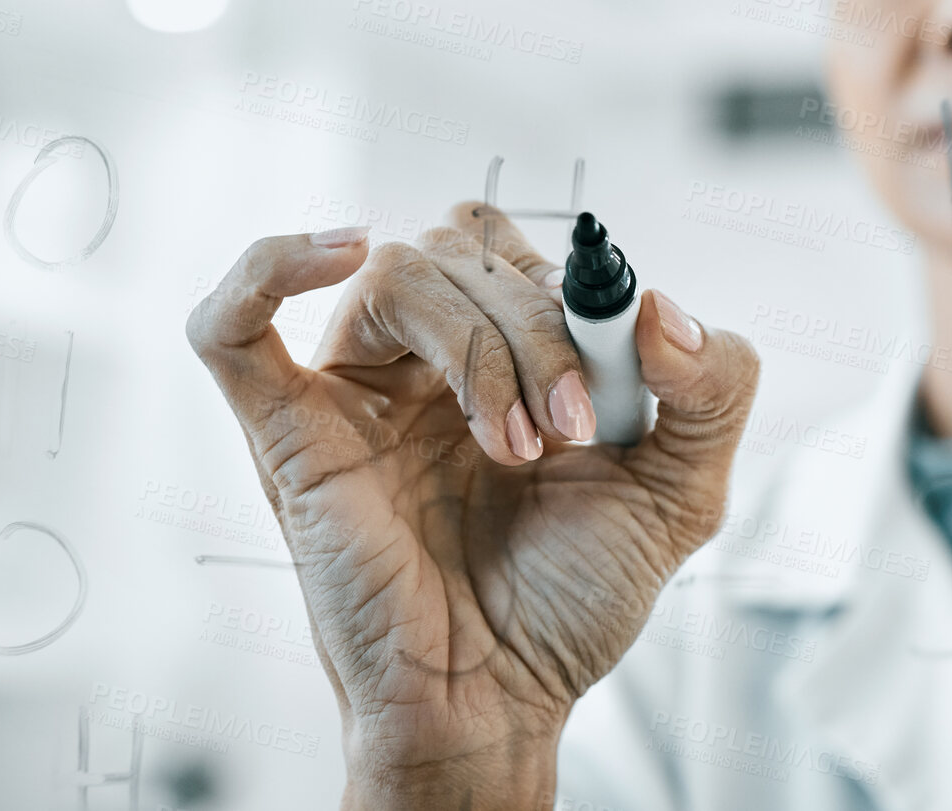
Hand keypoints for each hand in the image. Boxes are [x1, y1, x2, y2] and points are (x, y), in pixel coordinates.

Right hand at [185, 202, 759, 809]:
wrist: (502, 701)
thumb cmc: (573, 600)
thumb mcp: (684, 489)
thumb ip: (718, 384)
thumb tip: (658, 302)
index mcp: (504, 351)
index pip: (521, 250)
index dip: (574, 291)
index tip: (619, 377)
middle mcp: (423, 359)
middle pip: (462, 249)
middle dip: (537, 329)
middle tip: (572, 430)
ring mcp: (354, 392)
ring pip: (396, 274)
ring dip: (475, 346)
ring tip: (515, 446)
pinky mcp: (289, 439)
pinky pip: (233, 328)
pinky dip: (269, 265)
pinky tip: (339, 251)